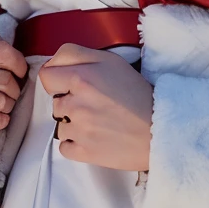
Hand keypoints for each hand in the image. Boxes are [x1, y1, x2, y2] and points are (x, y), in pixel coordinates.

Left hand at [38, 44, 152, 170]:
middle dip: (69, 102)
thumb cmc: (138, 93)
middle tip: (95, 104)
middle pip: (54, 103)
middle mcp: (76, 104)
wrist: (162, 129)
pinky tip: (95, 137)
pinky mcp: (84, 153)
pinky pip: (65, 147)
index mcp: (81, 78)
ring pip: (60, 126)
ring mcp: (79, 131)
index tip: (72, 85)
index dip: (58, 80)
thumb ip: (76, 55)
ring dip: (74, 124)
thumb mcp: (111, 61)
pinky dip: (76, 144)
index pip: (46, 76)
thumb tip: (52, 63)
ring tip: (99, 122)